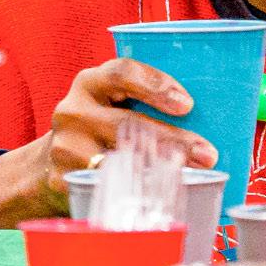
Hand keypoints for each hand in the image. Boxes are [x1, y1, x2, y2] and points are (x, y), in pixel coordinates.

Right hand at [0, 56, 216, 224]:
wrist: (48, 164)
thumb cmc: (100, 128)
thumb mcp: (113, 104)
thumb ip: (148, 102)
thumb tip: (218, 111)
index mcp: (90, 83)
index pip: (121, 72)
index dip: (155, 85)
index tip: (188, 103)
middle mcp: (73, 111)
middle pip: (126, 122)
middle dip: (172, 138)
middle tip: (207, 152)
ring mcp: (65, 147)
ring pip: (119, 158)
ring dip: (161, 168)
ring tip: (194, 173)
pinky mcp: (64, 180)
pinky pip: (108, 187)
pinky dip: (138, 190)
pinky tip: (161, 193)